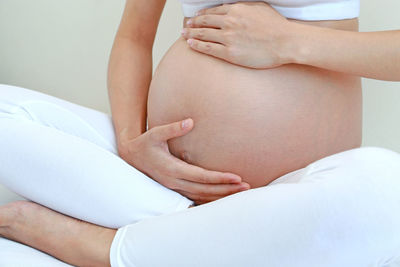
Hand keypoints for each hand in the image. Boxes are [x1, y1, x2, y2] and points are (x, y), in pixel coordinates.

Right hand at [118, 118, 249, 203]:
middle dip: (226, 189)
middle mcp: (174, 181)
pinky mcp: (175, 188)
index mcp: (172, 169)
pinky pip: (195, 197)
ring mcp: (174, 187)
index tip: (237, 177)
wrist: (130, 157)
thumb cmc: (145, 143)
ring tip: (239, 193)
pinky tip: (222, 197)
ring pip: (201, 196)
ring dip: (220, 196)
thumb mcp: (155, 133)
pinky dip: (209, 199)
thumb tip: (190, 121)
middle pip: (205, 190)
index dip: (220, 178)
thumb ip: (173, 128)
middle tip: (246, 187)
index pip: (202, 176)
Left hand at [181, 2, 294, 68]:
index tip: (196, 18)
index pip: (213, 12)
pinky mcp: (230, 53)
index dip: (202, 15)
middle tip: (186, 26)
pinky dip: (197, 46)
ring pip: (204, 35)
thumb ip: (244, 7)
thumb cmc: (276, 26)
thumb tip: (234, 8)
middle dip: (193, 24)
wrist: (285, 42)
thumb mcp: (260, 8)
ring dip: (191, 34)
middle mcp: (230, 22)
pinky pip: (208, 48)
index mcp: (237, 10)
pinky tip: (190, 45)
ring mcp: (228, 38)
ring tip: (184, 35)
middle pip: (205, 22)